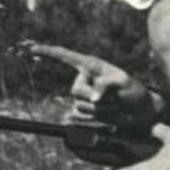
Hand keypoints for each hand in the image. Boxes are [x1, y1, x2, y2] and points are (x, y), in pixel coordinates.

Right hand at [23, 42, 160, 130]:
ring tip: (114, 107)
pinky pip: (80, 120)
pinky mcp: (83, 114)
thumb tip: (93, 98)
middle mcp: (83, 81)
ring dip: (100, 111)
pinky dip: (96, 122)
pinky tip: (109, 118)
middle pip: (76, 91)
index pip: (65, 57)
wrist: (139, 112)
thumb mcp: (124, 82)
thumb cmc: (133, 91)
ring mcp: (81, 98)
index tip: (31, 48)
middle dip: (96, 98)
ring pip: (79, 108)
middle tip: (114, 99)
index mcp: (90, 66)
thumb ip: (107, 84)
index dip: (48, 52)